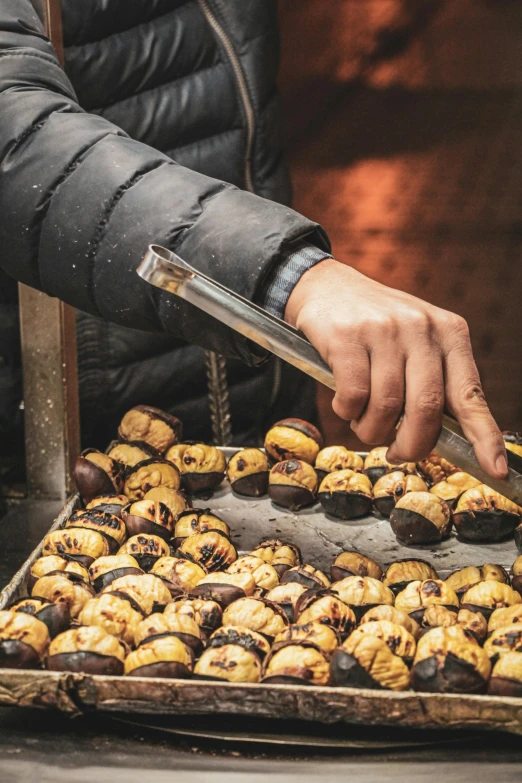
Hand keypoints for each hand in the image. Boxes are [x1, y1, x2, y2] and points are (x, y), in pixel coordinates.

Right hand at [285, 258, 506, 479]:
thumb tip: (443, 439)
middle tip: (398, 453)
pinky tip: (344, 404)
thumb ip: (434, 381)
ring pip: (387, 407)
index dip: (484, 436)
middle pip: (426, 409)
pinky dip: (348, 412)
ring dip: (371, 430)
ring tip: (364, 422)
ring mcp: (383, 330)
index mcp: (450, 333)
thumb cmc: (377, 327)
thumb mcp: (418, 341)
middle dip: (412, 445)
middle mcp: (422, 329)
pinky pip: (354, 395)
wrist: (328, 286)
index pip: (472, 394)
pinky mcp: (347, 337)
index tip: (495, 470)